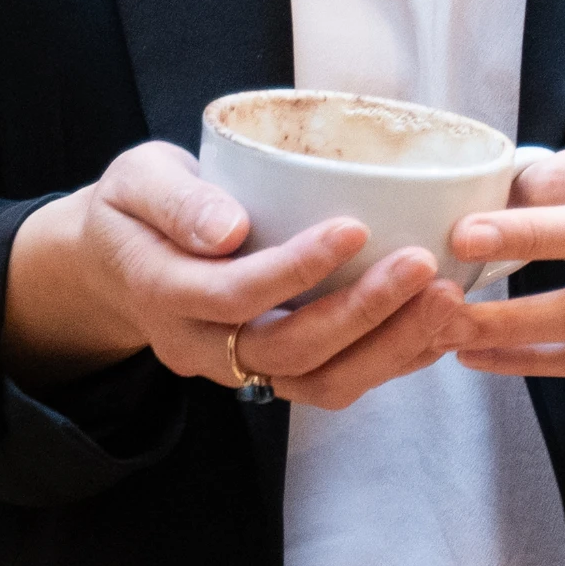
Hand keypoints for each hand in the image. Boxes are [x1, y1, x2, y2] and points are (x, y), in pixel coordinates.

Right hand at [2, 140, 472, 411]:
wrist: (117, 263)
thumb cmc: (135, 210)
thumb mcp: (137, 181)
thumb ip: (177, 201)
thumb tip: (229, 229)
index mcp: (164, 293)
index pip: (236, 296)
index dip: (297, 269)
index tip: (355, 227)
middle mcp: (201, 347)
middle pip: (288, 352)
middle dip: (363, 314)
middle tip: (423, 266)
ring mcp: (238, 368)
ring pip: (319, 383)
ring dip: (389, 348)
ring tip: (447, 300)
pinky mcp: (273, 371)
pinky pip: (334, 383)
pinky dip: (391, 361)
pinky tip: (437, 327)